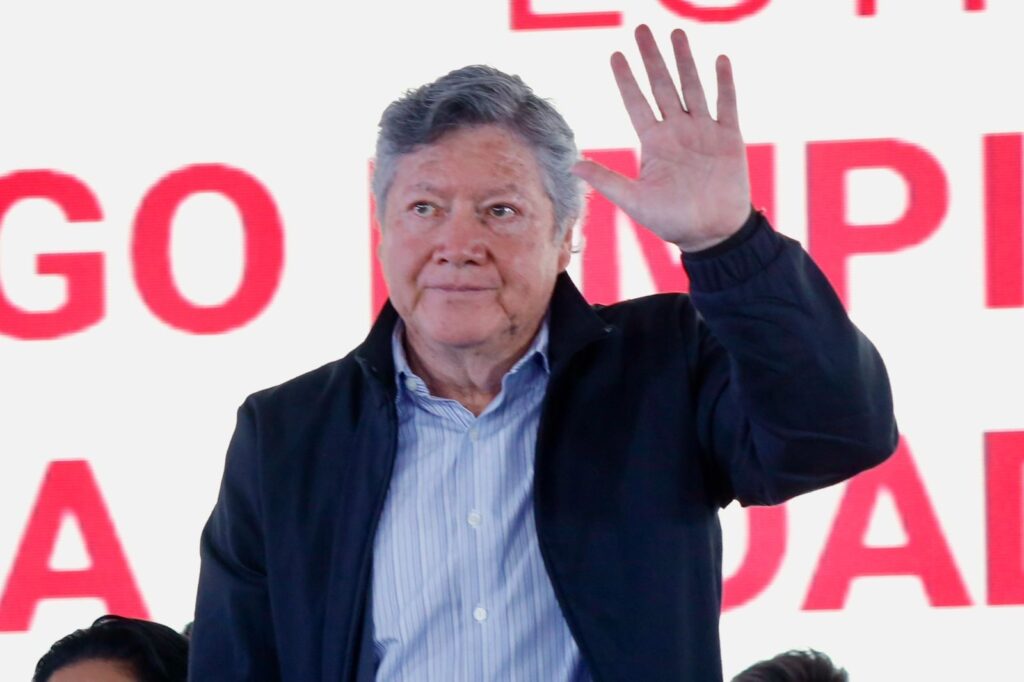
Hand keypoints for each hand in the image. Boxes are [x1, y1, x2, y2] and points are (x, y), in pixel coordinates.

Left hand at [572, 25, 751, 251]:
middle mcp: (677, 131)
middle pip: (662, 86)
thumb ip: (607, 180)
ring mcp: (703, 132)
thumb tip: (572, 164)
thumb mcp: (635, 201)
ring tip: (676, 34)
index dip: (626, 79)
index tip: (615, 55)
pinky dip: (723, 83)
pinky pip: (726, 104)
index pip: (636, 102)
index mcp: (654, 143)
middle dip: (652, 58)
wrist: (713, 234)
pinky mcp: (729, 138)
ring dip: (684, 61)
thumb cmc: (673, 221)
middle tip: (641, 29)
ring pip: (692, 87)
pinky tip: (718, 59)